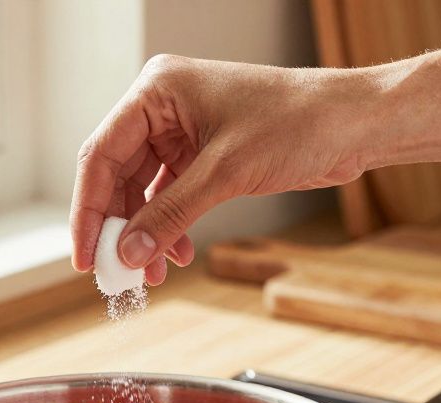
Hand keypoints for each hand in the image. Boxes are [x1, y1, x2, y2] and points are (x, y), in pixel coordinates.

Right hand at [69, 55, 374, 283]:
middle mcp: (163, 108)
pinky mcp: (204, 155)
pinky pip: (170, 196)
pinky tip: (175, 255)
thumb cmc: (299, 122)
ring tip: (148, 274)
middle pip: (117, 176)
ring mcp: (182, 132)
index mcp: (157, 90)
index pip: (101, 155)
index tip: (86, 255)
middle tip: (115, 273)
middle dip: (118, 228)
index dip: (89, 210)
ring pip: (143, 192)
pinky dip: (169, 227)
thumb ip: (170, 214)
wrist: (354, 124)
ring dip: (145, 234)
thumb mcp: (225, 173)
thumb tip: (127, 252)